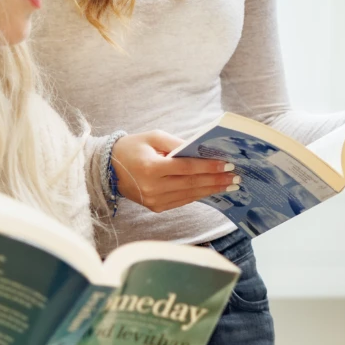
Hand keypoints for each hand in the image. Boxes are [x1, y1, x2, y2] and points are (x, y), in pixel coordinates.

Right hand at [112, 131, 237, 212]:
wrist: (109, 168)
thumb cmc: (132, 148)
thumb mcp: (153, 137)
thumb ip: (177, 144)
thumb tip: (202, 150)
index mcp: (151, 168)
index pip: (186, 168)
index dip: (208, 167)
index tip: (227, 165)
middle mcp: (153, 188)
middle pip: (191, 184)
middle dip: (216, 180)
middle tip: (235, 177)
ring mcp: (154, 200)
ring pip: (189, 195)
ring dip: (211, 189)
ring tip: (229, 185)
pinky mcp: (156, 207)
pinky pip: (182, 201)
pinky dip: (198, 194)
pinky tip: (211, 189)